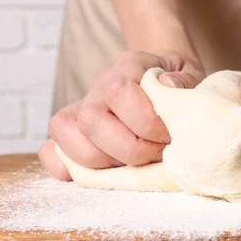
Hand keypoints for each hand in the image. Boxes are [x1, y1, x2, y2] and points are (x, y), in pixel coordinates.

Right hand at [39, 50, 204, 180]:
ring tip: (134, 163)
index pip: (119, 92)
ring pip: (66, 136)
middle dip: (128, 149)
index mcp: (128, 67)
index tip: (169, 136)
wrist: (162, 73)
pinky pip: (50, 149)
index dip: (145, 122)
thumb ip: (183, 80)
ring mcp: (81, 108)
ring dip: (103, 162)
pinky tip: (97, 173)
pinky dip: (65, 167)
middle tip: (156, 154)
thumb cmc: (177, 80)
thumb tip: (168, 86)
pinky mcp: (72, 130)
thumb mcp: (191, 72)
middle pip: (91, 120)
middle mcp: (99, 86)